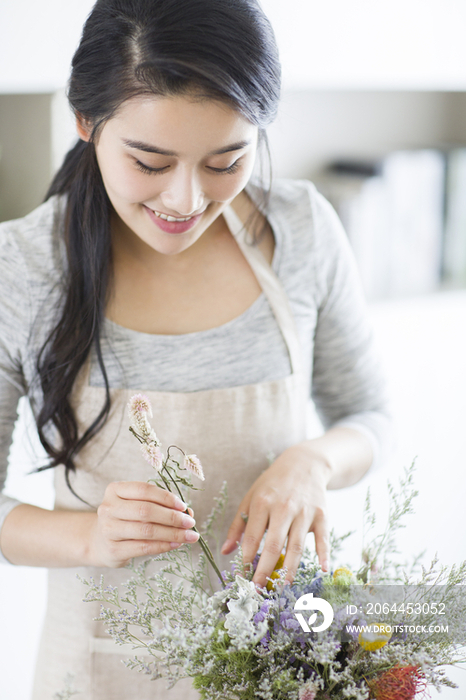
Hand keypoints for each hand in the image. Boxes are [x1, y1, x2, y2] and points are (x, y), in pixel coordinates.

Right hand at [88, 481, 198, 566]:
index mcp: (115, 490)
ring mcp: (108, 529)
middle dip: (172, 517)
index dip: (166, 497)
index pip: (144, 490)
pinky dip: (163, 546)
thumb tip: (188, 512)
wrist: (99, 541)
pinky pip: (143, 547)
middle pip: (146, 510)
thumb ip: (160, 505)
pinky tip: (176, 544)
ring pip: (146, 530)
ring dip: (172, 533)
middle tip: (190, 523)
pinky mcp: (113, 550)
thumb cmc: (125, 519)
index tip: (183, 506)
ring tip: (188, 535)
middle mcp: (108, 508)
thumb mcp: (138, 505)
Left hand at [220, 443, 330, 587]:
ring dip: (289, 568)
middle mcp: (283, 507)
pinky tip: (321, 570)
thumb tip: (225, 551)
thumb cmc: (273, 484)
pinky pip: (322, 538)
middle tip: (259, 589)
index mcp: (262, 503)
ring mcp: (304, 512)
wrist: (304, 464)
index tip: (242, 577)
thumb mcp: (251, 497)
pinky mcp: (321, 515)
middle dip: (265, 570)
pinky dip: (323, 554)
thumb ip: (238, 524)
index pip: (252, 536)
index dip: (246, 559)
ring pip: (296, 545)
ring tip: (282, 586)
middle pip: (273, 544)